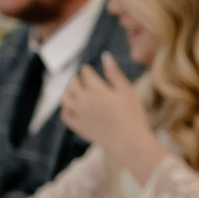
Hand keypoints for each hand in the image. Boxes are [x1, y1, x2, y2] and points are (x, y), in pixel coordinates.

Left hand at [59, 55, 164, 180]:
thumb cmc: (133, 115)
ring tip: (76, 92)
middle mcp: (84, 100)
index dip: (87, 70)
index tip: (89, 70)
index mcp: (97, 90)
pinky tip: (72, 107)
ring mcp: (79, 114)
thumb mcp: (127, 91)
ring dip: (69, 93)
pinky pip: (65, 115)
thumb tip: (105, 55)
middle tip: (81, 80)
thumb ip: (114, 73)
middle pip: (73, 84)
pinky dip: (66, 108)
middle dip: (76, 80)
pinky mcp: (79, 127)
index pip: (86, 74)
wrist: (130, 142)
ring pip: (65, 98)